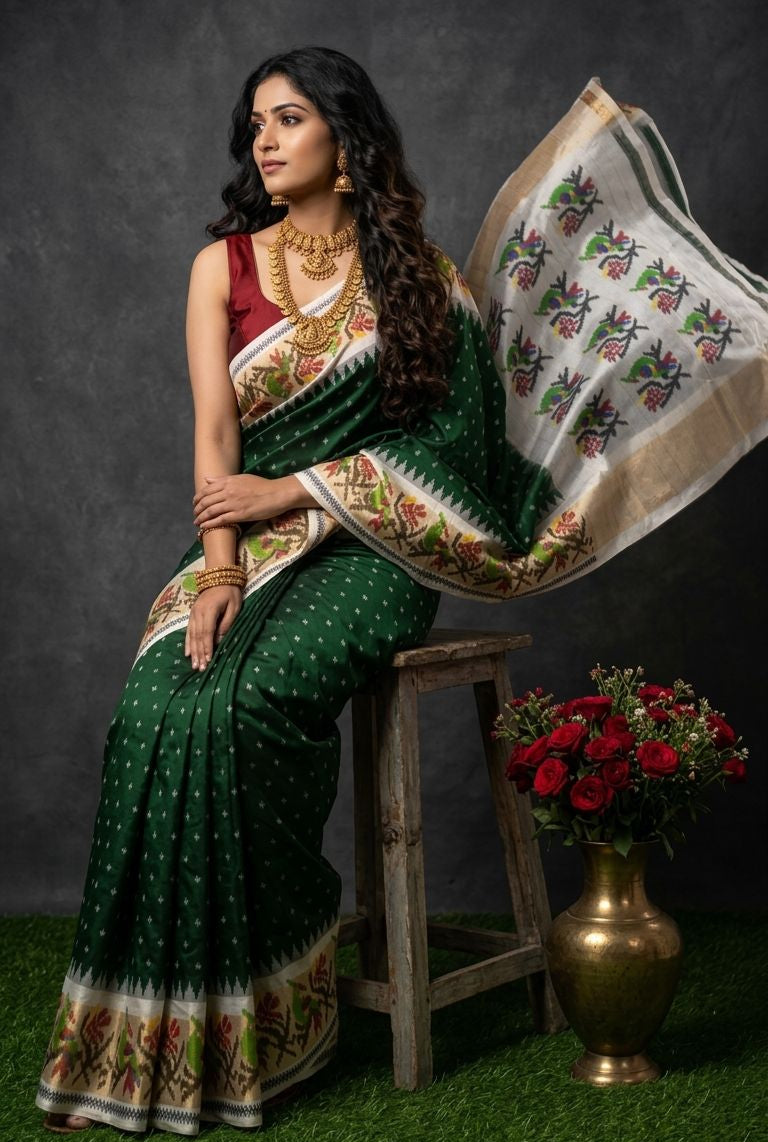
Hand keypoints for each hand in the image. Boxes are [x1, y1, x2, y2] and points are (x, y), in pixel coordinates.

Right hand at [184, 585, 241, 670]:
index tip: (208, 660)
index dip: (207, 648)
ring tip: (194, 665)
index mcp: (209, 610)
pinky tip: (187, 653)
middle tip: (200, 668)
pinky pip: (188, 630)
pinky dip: (188, 643)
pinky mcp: (192, 614)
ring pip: (192, 635)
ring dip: (193, 651)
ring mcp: (193, 613)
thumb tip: (220, 640)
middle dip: (199, 654)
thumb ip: (227, 623)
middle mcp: (198, 613)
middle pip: (198, 637)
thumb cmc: (230, 591)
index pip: (207, 633)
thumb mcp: (234, 606)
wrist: (218, 576)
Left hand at [193, 474, 308, 528]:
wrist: (277, 494)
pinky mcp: (240, 514)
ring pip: (211, 511)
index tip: (195, 502)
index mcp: (228, 482)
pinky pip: (221, 520)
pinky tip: (204, 527)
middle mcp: (228, 492)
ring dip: (201, 518)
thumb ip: (223, 479)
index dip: (198, 497)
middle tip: (195, 514)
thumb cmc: (261, 485)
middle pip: (206, 501)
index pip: (206, 490)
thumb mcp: (241, 478)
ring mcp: (233, 503)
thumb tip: (207, 479)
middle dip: (197, 509)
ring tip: (197, 522)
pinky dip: (210, 524)